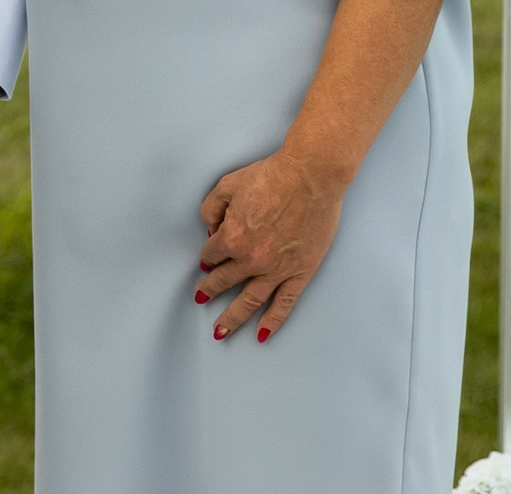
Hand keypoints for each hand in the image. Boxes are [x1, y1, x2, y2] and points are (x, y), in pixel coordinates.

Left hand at [194, 149, 346, 342]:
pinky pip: (284, 303)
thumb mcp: (226, 185)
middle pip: (224, 281)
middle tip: (200, 299)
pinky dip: (272, 321)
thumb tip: (210, 230)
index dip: (207, 255)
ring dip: (232, 318)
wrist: (310, 177)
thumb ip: (211, 209)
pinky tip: (261, 334)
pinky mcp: (300, 273)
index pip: (211, 254)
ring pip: (250, 301)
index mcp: (231, 237)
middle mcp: (251, 259)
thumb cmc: (269, 177)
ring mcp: (277, 269)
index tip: (207, 258)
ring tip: (220, 331)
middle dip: (209, 291)